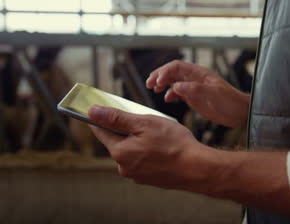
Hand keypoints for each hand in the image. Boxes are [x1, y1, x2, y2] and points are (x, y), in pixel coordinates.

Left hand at [88, 105, 213, 190]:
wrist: (197, 168)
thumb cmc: (173, 144)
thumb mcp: (144, 123)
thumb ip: (117, 118)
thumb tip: (92, 111)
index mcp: (120, 152)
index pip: (101, 131)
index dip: (101, 118)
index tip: (102, 109)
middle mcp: (124, 167)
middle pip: (118, 142)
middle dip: (127, 130)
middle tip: (145, 121)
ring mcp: (137, 176)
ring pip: (132, 152)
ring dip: (140, 142)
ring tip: (160, 135)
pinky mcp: (150, 180)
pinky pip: (144, 161)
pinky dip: (150, 153)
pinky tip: (164, 148)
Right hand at [146, 60, 249, 127]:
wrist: (240, 113)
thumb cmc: (230, 102)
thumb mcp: (213, 95)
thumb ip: (194, 89)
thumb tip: (176, 86)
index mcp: (199, 74)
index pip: (177, 67)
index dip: (164, 72)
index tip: (157, 83)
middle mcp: (195, 78)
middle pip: (172, 72)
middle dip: (159, 75)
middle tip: (148, 84)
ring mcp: (194, 88)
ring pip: (174, 81)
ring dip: (162, 83)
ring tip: (153, 89)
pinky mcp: (195, 98)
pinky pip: (179, 92)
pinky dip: (170, 94)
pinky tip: (166, 99)